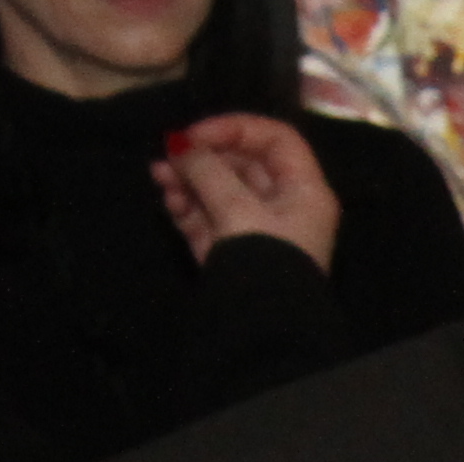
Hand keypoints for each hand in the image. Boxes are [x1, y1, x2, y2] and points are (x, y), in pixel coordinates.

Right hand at [153, 113, 337, 264]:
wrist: (261, 331)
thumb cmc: (262, 262)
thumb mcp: (237, 208)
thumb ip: (206, 170)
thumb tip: (180, 145)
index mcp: (304, 193)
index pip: (276, 141)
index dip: (236, 129)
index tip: (197, 135)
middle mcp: (285, 209)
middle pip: (243, 166)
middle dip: (202, 158)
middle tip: (167, 156)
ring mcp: (257, 233)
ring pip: (220, 193)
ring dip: (188, 181)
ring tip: (159, 178)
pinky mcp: (232, 255)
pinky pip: (209, 221)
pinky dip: (188, 208)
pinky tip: (169, 200)